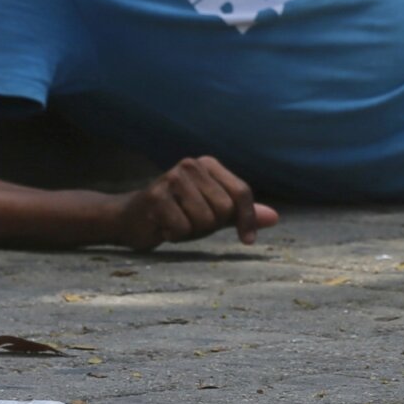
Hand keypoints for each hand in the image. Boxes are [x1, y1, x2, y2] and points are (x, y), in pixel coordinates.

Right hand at [112, 156, 279, 249]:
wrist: (129, 219)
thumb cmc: (176, 215)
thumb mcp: (213, 213)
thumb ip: (241, 214)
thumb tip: (274, 217)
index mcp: (208, 164)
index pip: (242, 192)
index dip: (248, 219)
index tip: (248, 240)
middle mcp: (191, 165)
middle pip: (224, 210)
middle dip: (209, 226)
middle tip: (189, 222)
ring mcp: (172, 178)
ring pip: (205, 221)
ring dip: (191, 232)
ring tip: (176, 223)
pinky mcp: (156, 196)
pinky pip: (183, 229)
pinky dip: (175, 235)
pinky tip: (163, 226)